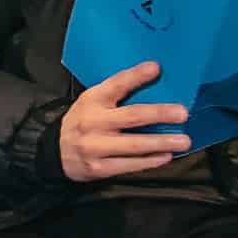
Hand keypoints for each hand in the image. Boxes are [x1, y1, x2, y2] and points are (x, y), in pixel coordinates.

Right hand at [60, 61, 190, 181]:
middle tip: (183, 113)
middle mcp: (94, 122)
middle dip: (159, 114)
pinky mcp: (99, 168)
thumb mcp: (93, 100)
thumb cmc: (83, 120)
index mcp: (93, 100)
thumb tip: (154, 80)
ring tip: (183, 141)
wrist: (53, 151)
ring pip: (134, 145)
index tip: (156, 68)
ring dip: (162, 142)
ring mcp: (95, 147)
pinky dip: (150, 161)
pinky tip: (166, 156)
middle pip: (132, 116)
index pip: (116, 84)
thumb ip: (117, 93)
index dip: (136, 76)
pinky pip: (129, 165)